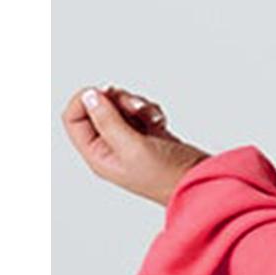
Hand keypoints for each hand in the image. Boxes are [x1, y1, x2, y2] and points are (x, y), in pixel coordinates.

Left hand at [61, 83, 211, 206]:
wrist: (201, 181)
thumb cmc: (168, 177)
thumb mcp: (133, 147)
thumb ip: (108, 120)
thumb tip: (89, 96)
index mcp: (99, 155)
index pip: (74, 119)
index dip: (85, 101)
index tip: (104, 94)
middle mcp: (111, 147)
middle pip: (98, 108)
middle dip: (116, 100)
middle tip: (134, 107)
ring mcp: (130, 140)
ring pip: (120, 106)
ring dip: (136, 104)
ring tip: (151, 117)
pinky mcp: (148, 135)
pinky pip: (140, 110)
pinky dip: (150, 110)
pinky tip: (160, 122)